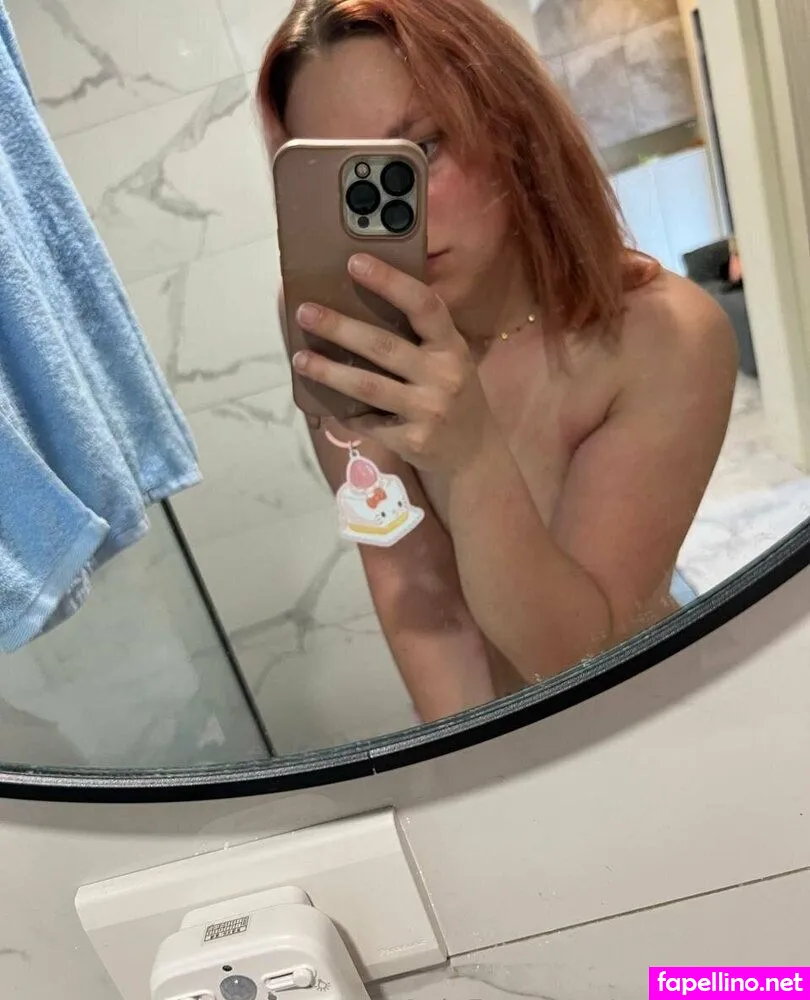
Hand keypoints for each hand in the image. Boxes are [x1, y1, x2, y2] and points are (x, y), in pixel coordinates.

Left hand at [292, 254, 494, 472]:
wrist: (476, 454)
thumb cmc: (453, 396)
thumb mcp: (450, 360)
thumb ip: (419, 338)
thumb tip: (358, 307)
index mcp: (452, 346)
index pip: (424, 305)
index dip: (389, 281)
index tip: (354, 262)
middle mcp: (444, 375)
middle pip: (383, 345)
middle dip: (339, 327)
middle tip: (304, 312)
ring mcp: (429, 410)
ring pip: (367, 385)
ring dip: (328, 371)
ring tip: (299, 358)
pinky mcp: (412, 441)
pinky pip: (367, 422)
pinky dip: (344, 412)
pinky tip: (325, 401)